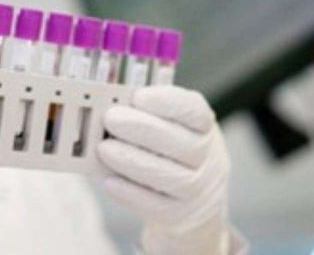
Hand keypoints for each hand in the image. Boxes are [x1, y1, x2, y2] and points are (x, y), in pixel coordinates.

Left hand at [99, 86, 231, 254]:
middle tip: (111, 118)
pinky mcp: (180, 216)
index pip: (193, 110)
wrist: (193, 205)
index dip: (166, 102)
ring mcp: (198, 190)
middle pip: (181, 143)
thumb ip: (147, 116)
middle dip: (141, 128)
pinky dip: (130, 192)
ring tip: (104, 148)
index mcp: (205, 127)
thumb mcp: (172, 129)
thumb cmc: (172, 155)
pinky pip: (155, 205)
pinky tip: (109, 181)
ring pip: (168, 176)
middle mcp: (209, 158)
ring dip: (132, 160)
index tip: (137, 96)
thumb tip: (111, 104)